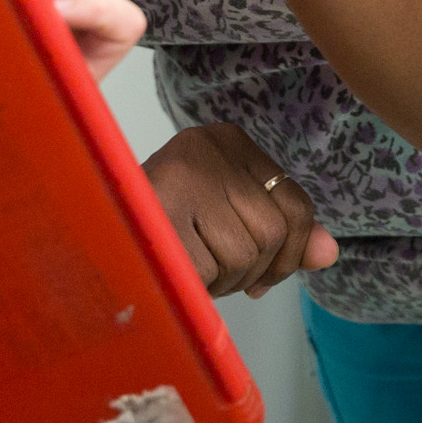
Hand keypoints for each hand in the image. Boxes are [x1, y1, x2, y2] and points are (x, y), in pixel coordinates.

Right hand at [145, 123, 338, 297]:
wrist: (91, 232)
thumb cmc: (160, 231)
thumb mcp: (229, 223)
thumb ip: (284, 234)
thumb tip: (330, 251)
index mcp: (226, 140)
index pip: (296, 203)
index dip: (288, 250)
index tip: (259, 271)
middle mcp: (208, 145)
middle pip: (278, 228)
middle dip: (258, 269)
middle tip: (219, 270)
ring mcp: (188, 171)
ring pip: (251, 250)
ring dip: (227, 278)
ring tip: (193, 263)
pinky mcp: (168, 202)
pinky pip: (218, 265)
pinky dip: (202, 282)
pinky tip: (178, 266)